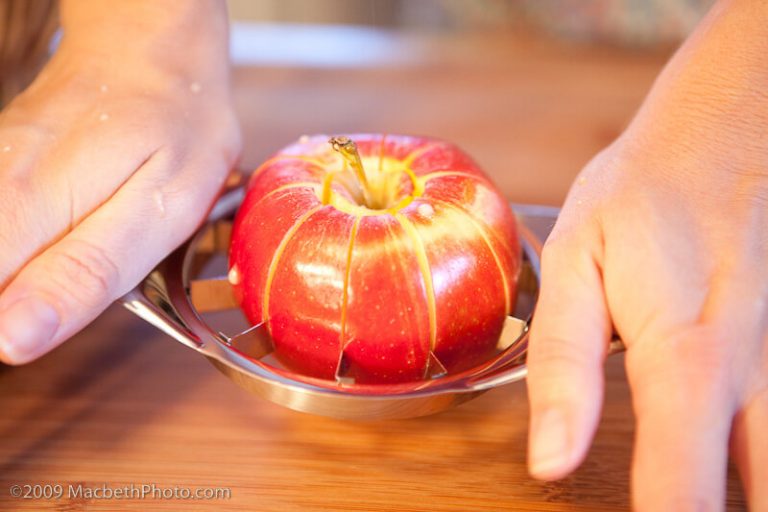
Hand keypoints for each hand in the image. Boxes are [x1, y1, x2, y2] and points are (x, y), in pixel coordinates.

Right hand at [0, 1, 239, 363]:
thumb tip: (14, 340)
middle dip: (22, 301)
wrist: (152, 52)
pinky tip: (64, 225)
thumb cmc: (174, 128)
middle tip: (83, 272)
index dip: (13, 331)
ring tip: (89, 236)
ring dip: (28, 272)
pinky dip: (27, 243)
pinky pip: (1, 223)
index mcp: (27, 208)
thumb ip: (86, 275)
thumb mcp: (159, 209)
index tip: (49, 326)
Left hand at [526, 1, 766, 508]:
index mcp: (687, 361)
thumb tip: (549, 464)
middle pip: (762, 499)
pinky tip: (746, 453)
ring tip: (710, 488)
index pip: (682, 499)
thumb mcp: (577, 263)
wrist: (730, 129)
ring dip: (753, 490)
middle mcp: (763, 374)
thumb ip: (566, 367)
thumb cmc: (642, 195)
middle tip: (676, 503)